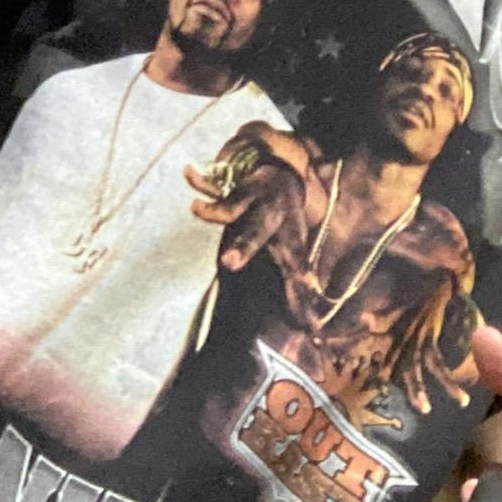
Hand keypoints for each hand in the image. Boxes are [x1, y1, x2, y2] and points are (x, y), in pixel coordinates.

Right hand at [186, 139, 310, 274]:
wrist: (285, 172)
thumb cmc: (286, 222)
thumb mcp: (296, 248)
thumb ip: (297, 286)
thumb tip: (313, 330)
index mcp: (289, 230)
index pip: (293, 255)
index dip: (298, 272)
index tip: (304, 285)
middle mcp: (270, 212)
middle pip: (257, 230)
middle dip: (243, 245)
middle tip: (227, 263)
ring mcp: (251, 197)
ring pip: (233, 204)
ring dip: (215, 210)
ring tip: (195, 209)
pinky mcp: (233, 185)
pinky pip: (213, 182)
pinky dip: (199, 179)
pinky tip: (188, 171)